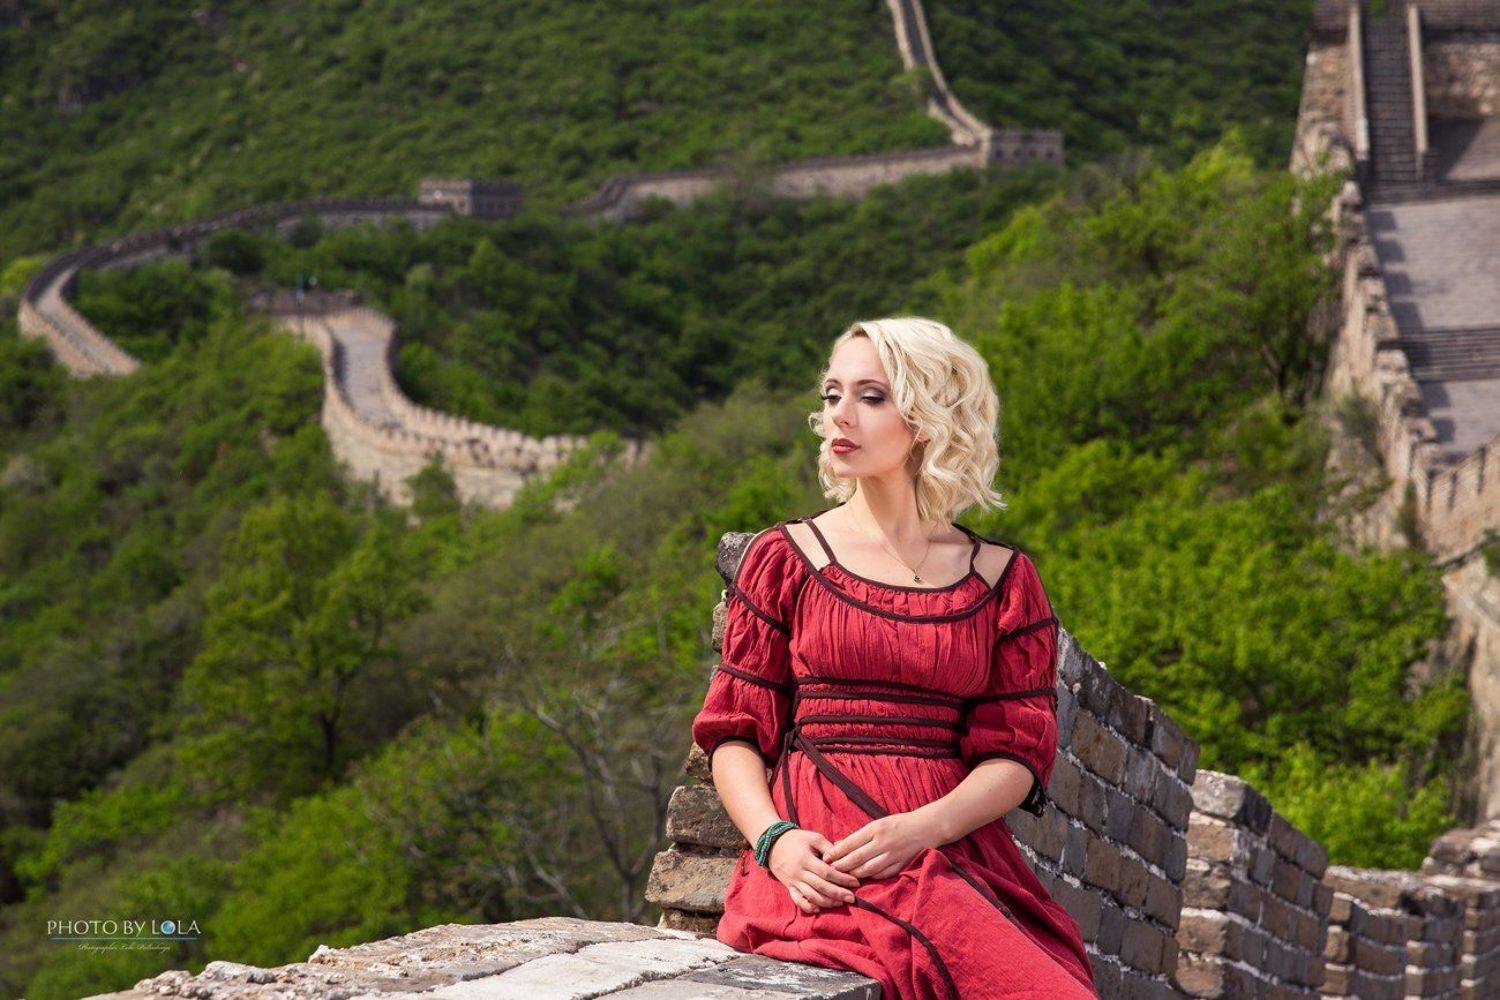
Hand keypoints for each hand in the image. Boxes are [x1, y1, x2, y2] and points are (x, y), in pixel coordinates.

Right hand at [765, 828, 860, 913]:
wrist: (773, 844)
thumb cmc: (796, 839)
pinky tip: (818, 909)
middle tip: (852, 898)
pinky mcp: (789, 887)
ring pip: (811, 896)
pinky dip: (807, 907)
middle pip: (821, 887)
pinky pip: (797, 900)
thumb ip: (828, 848)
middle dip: (838, 894)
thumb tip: (841, 859)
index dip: (842, 879)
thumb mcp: (813, 837)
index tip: (855, 883)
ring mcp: (793, 882)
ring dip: (827, 902)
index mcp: (806, 859)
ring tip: (840, 903)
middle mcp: (799, 873)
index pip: (827, 873)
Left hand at [823, 812, 942, 879]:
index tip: (825, 857)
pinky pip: (881, 875)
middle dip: (841, 865)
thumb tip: (839, 845)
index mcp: (876, 829)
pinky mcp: (900, 865)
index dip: (836, 852)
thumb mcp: (877, 824)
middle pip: (857, 858)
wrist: (926, 827)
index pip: (851, 843)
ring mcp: (893, 855)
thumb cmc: (898, 824)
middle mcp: (883, 843)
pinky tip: (861, 879)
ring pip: (868, 869)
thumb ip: (860, 836)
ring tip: (842, 877)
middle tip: (829, 870)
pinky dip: (870, 878)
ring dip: (853, 874)